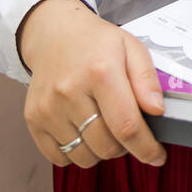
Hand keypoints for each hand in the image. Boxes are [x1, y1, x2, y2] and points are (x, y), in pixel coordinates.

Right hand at [19, 0, 167, 168]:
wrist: (54, 34)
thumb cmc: (97, 43)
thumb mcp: (132, 49)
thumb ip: (148, 81)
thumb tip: (157, 111)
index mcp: (100, 73)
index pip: (126, 126)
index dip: (146, 148)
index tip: (157, 156)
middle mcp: (70, 92)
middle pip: (106, 146)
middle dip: (125, 146)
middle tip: (126, 128)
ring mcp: (48, 108)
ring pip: (84, 156)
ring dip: (101, 151)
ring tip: (104, 126)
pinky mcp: (33, 119)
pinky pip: (59, 157)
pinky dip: (77, 152)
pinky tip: (83, 132)